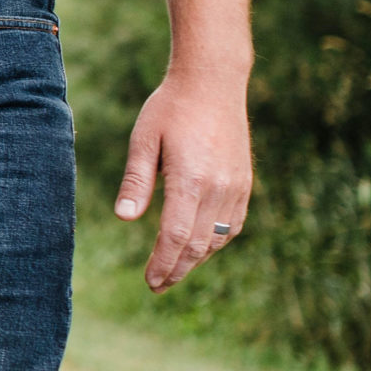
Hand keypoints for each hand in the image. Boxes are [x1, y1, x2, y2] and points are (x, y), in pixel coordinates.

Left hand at [115, 71, 252, 292]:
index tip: (150, 281)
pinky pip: (232, 223)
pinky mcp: (245, 182)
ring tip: (174, 271)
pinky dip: (216, 241)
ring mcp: (237, 186)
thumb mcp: (144, 139)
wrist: (213, 83)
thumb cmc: (170, 108)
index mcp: (191, 179)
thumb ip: (136, 180)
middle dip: (177, 269)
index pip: (175, 236)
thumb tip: (125, 218)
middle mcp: (219, 187)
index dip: (163, 263)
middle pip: (198, 244)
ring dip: (196, 258)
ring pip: (218, 237)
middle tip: (157, 286)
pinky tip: (200, 247)